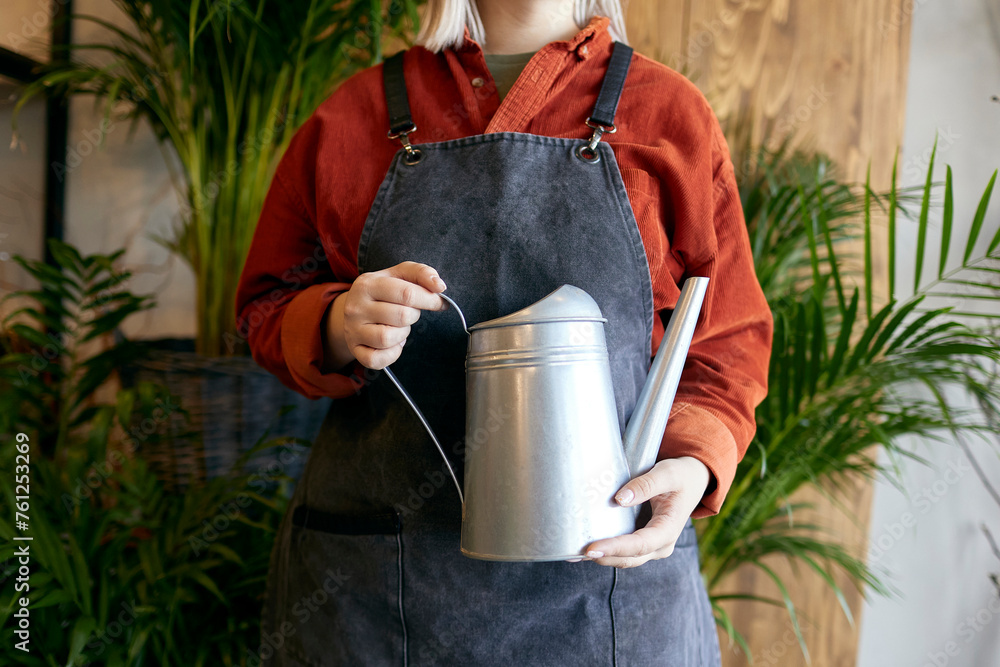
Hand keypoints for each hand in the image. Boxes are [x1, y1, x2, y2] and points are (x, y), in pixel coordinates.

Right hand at [322, 261, 446, 370]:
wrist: (353, 309)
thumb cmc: (383, 291)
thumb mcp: (399, 275)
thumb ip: (421, 273)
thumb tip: (439, 286)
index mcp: (367, 284)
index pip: (407, 293)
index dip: (430, 300)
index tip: (439, 302)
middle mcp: (356, 307)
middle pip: (401, 316)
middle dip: (414, 315)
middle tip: (410, 312)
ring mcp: (353, 330)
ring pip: (388, 338)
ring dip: (402, 334)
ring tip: (399, 326)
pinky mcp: (355, 350)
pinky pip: (377, 359)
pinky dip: (392, 353)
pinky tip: (393, 343)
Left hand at [580, 456, 710, 567]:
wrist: (692, 481)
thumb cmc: (680, 476)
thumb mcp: (667, 474)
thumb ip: (646, 485)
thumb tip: (620, 499)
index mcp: (669, 530)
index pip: (639, 544)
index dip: (615, 548)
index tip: (592, 548)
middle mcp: (661, 544)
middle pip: (630, 558)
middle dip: (604, 557)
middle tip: (577, 551)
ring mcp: (651, 546)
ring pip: (625, 559)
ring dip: (602, 556)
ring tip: (574, 552)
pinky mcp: (642, 541)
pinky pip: (623, 551)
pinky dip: (606, 550)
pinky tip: (584, 546)